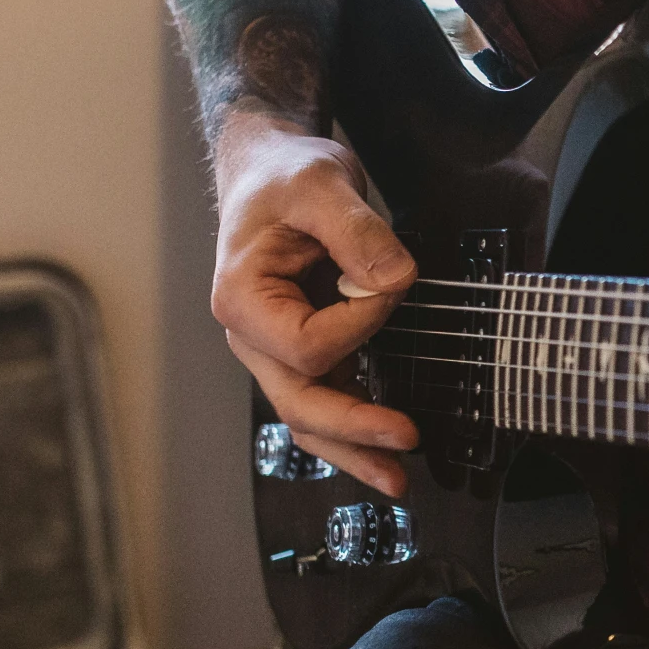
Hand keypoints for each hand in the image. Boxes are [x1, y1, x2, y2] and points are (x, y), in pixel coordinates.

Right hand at [211, 110, 419, 494]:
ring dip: (353, 450)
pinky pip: (324, 400)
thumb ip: (357, 231)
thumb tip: (394, 280)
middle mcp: (251, 335)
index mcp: (242, 299)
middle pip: (299, 401)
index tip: (390, 284)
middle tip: (406, 440)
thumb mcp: (321, 184)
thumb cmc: (284, 175)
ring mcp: (274, 349)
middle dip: (353, 428)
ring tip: (399, 480)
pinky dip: (353, 430)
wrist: (271, 169)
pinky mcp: (303, 350)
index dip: (359, 324)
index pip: (307, 343)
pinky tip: (385, 452)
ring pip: (308, 416)